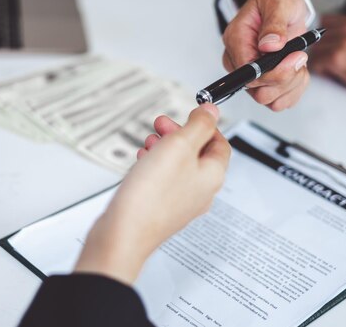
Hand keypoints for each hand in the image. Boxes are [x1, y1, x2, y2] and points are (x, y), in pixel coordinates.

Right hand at [74, 104, 230, 284]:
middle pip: (198, 154)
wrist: (124, 233)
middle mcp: (201, 192)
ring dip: (165, 147)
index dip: (206, 125)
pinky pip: (164, 180)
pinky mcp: (162, 209)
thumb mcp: (179, 146)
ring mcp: (181, 202)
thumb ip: (199, 126)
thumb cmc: (151, 195)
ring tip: (150, 140)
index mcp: (212, 176)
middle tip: (163, 123)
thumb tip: (212, 112)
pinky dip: (155, 165)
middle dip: (179, 134)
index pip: (220, 144)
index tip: (191, 114)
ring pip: (179, 166)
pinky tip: (142, 160)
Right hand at [223, 0, 309, 110]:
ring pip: (270, 100)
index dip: (274, 72)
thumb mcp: (279, 2)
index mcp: (236, 41)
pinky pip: (279, 100)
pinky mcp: (265, 82)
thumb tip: (269, 45)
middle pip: (258, 91)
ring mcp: (251, 75)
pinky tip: (300, 70)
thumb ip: (274, 24)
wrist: (281, 4)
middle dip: (286, 78)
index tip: (296, 56)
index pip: (248, 73)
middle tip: (300, 56)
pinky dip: (295, 89)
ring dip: (292, 85)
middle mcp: (239, 62)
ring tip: (300, 61)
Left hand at [309, 14, 345, 100]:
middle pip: (317, 37)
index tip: (326, 46)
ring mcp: (342, 42)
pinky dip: (321, 71)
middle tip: (329, 63)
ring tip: (334, 70)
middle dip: (321, 50)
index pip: (325, 22)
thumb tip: (335, 37)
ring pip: (315, 50)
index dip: (324, 37)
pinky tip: (334, 75)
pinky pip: (316, 64)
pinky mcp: (336, 58)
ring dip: (320, 61)